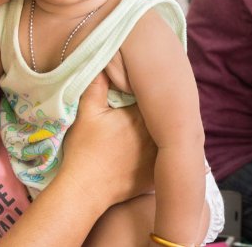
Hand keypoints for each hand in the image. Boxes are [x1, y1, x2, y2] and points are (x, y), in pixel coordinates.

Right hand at [52, 76, 156, 203]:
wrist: (85, 190)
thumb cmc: (84, 150)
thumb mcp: (87, 112)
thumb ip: (97, 84)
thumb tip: (105, 61)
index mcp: (142, 116)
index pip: (154, 97)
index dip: (150, 92)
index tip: (145, 88)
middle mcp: (157, 136)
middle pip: (164, 117)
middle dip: (158, 111)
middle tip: (151, 105)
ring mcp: (159, 158)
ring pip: (167, 138)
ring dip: (163, 131)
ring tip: (155, 125)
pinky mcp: (156, 176)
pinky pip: (165, 160)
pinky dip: (162, 154)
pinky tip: (155, 149)